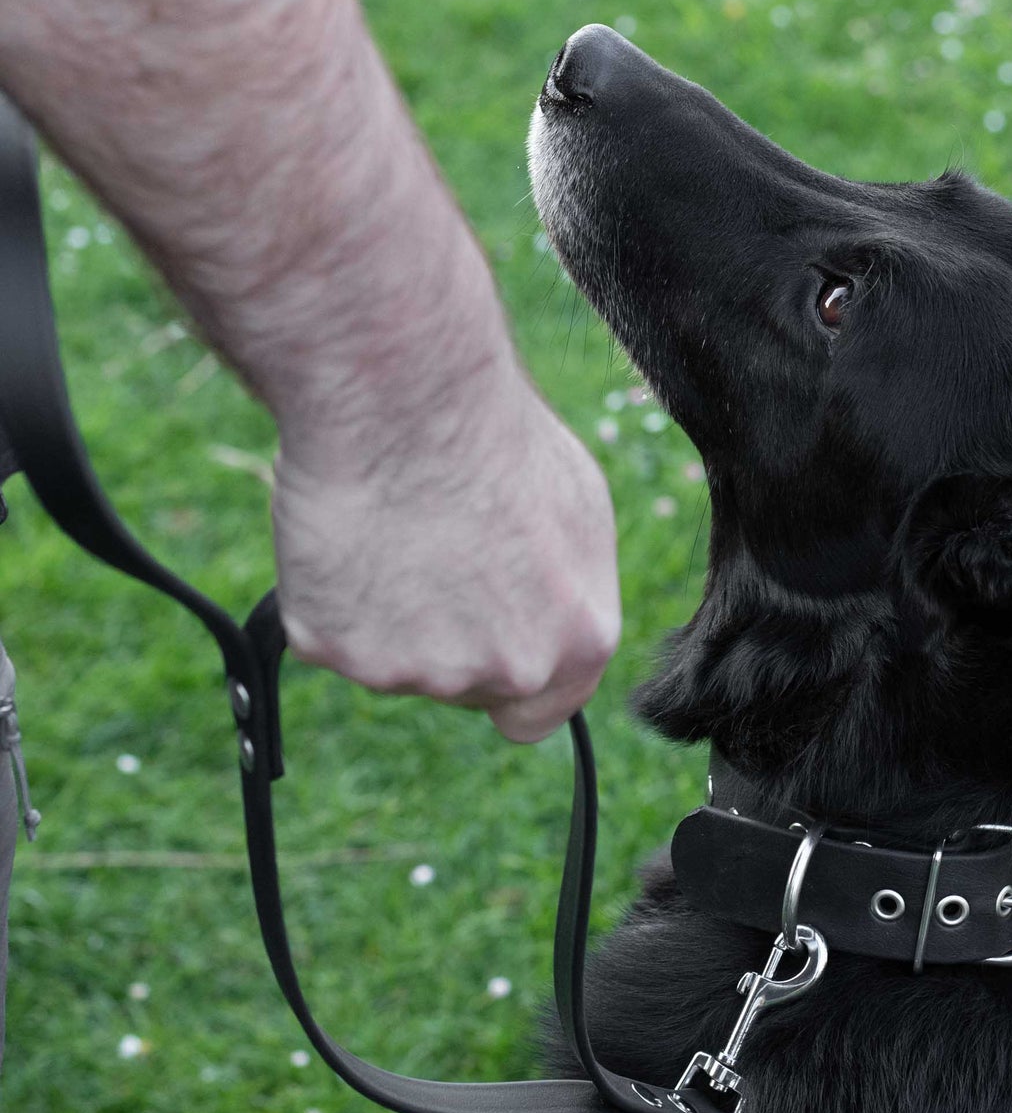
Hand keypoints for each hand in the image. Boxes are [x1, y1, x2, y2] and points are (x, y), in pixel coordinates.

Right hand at [272, 359, 619, 741]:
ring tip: (392, 525)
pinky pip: (330, 633)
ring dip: (388, 611)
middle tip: (429, 552)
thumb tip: (546, 613)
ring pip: (394, 659)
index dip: (505, 675)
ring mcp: (420, 671)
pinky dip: (332, 594)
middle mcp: (509, 670)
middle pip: (462, 686)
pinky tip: (349, 533)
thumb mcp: (577, 511)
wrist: (405, 398)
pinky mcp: (338, 650)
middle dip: (446, 636)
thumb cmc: (495, 436)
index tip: (480, 635)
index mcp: (579, 641)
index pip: (538, 714)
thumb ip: (565, 592)